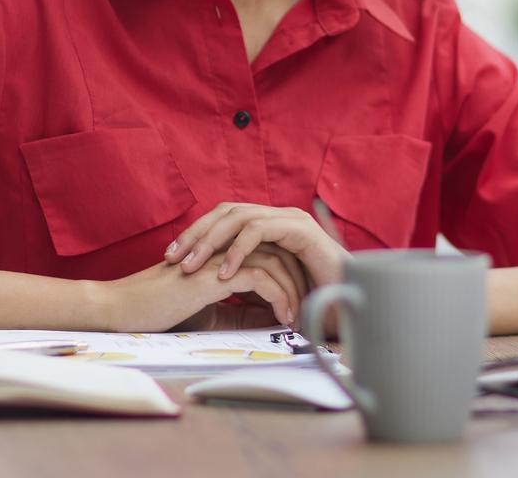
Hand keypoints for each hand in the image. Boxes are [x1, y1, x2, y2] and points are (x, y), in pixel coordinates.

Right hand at [101, 247, 306, 331]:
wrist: (123, 309)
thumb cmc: (157, 311)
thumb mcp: (205, 311)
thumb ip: (234, 310)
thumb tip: (266, 318)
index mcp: (222, 253)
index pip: (268, 252)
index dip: (288, 273)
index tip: (301, 299)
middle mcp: (224, 249)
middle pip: (278, 250)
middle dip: (299, 277)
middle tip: (311, 304)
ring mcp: (220, 257)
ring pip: (275, 261)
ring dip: (293, 289)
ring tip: (300, 315)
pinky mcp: (215, 272)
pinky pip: (261, 277)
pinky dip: (278, 296)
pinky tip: (283, 316)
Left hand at [164, 202, 348, 289]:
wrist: (348, 305)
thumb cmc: (308, 300)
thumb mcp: (262, 287)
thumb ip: (239, 278)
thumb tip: (200, 283)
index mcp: (265, 225)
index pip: (221, 218)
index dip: (194, 234)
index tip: (168, 258)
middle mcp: (275, 216)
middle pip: (225, 212)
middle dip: (194, 234)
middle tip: (171, 259)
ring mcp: (288, 219)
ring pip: (239, 217)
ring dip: (210, 241)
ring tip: (190, 267)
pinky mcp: (300, 229)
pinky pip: (260, 231)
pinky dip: (238, 250)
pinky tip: (223, 273)